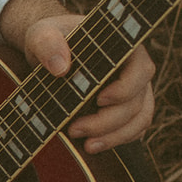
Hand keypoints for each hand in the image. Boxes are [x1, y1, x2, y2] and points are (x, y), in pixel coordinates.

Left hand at [0, 0, 155, 153]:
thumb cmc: (51, 39)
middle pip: (136, 102)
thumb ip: (47, 43)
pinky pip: (134, 129)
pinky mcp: (127, 109)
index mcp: (125, 47)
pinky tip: (95, 146)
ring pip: (139, 120)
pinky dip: (117, 140)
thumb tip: (61, 67)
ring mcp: (134, 91)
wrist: (51, 51)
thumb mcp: (41, 35)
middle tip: (73, 130)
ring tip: (86, 146)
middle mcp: (135, 70)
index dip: (124, 89)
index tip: (98, 100)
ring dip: (115, 137)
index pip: (140, 70)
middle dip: (107, 122)